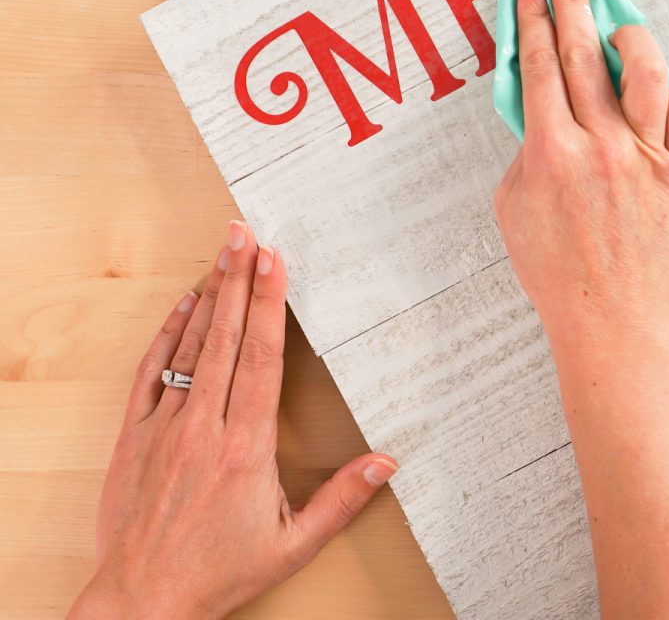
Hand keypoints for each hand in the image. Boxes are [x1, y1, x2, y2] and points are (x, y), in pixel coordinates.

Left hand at [68, 222, 398, 619]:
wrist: (141, 603)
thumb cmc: (218, 575)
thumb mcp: (293, 545)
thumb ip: (342, 500)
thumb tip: (387, 463)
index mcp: (246, 448)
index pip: (262, 359)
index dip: (269, 305)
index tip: (274, 262)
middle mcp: (203, 429)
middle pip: (226, 338)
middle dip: (238, 280)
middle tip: (246, 233)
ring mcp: (163, 429)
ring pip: (190, 347)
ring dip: (209, 296)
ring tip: (222, 252)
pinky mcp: (133, 439)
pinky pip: (151, 373)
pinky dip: (167, 335)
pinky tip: (183, 306)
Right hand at [493, 0, 668, 350]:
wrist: (614, 321)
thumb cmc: (558, 271)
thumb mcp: (515, 207)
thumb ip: (528, 149)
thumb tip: (541, 106)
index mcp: (552, 152)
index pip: (540, 64)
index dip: (533, 17)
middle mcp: (602, 147)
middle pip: (586, 53)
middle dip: (571, 1)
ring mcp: (649, 159)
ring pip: (648, 71)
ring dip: (632, 37)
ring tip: (620, 25)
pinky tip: (660, 94)